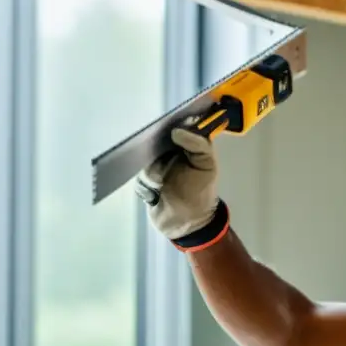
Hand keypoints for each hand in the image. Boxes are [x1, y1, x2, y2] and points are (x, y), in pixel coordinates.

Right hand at [135, 127, 220, 241]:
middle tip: (160, 158)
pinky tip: (155, 192)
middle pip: (155, 139)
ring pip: (144, 159)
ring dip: (152, 171)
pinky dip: (146, 183)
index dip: (170, 123)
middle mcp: (170, 153)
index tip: (165, 125)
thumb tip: (177, 131)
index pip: (176, 126)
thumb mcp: (207, 166)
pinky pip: (139, 176)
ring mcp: (156, 166)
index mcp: (188, 146)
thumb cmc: (201, 193)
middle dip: (154, 147)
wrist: (186, 223)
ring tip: (161, 182)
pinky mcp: (145, 180)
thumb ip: (199, 145)